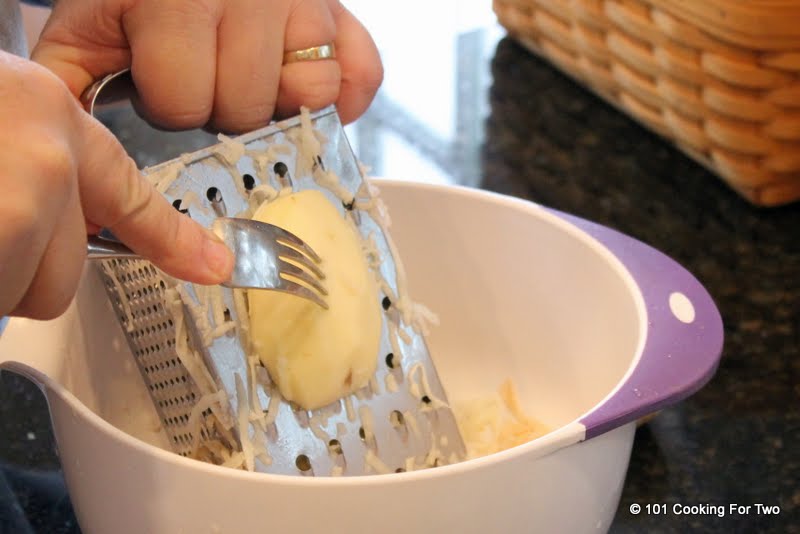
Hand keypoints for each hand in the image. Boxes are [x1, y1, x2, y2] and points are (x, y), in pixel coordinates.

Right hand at [0, 51, 232, 319]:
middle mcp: (43, 166)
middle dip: (15, 268)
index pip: (131, 197)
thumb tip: (50, 215)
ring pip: (20, 296)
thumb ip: (32, 165)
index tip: (213, 265)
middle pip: (64, 275)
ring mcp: (11, 209)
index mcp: (47, 120)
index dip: (175, 241)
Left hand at [32, 0, 382, 132]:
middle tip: (209, 90)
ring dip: (279, 106)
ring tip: (251, 86)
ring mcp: (302, 2)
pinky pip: (362, 74)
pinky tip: (303, 94)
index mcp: (173, 0)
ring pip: (312, 93)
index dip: (171, 109)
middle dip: (223, 112)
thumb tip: (87, 183)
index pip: (185, 100)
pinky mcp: (339, 13)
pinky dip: (344, 99)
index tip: (163, 92)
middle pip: (250, 106)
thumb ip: (73, 89)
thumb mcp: (85, 32)